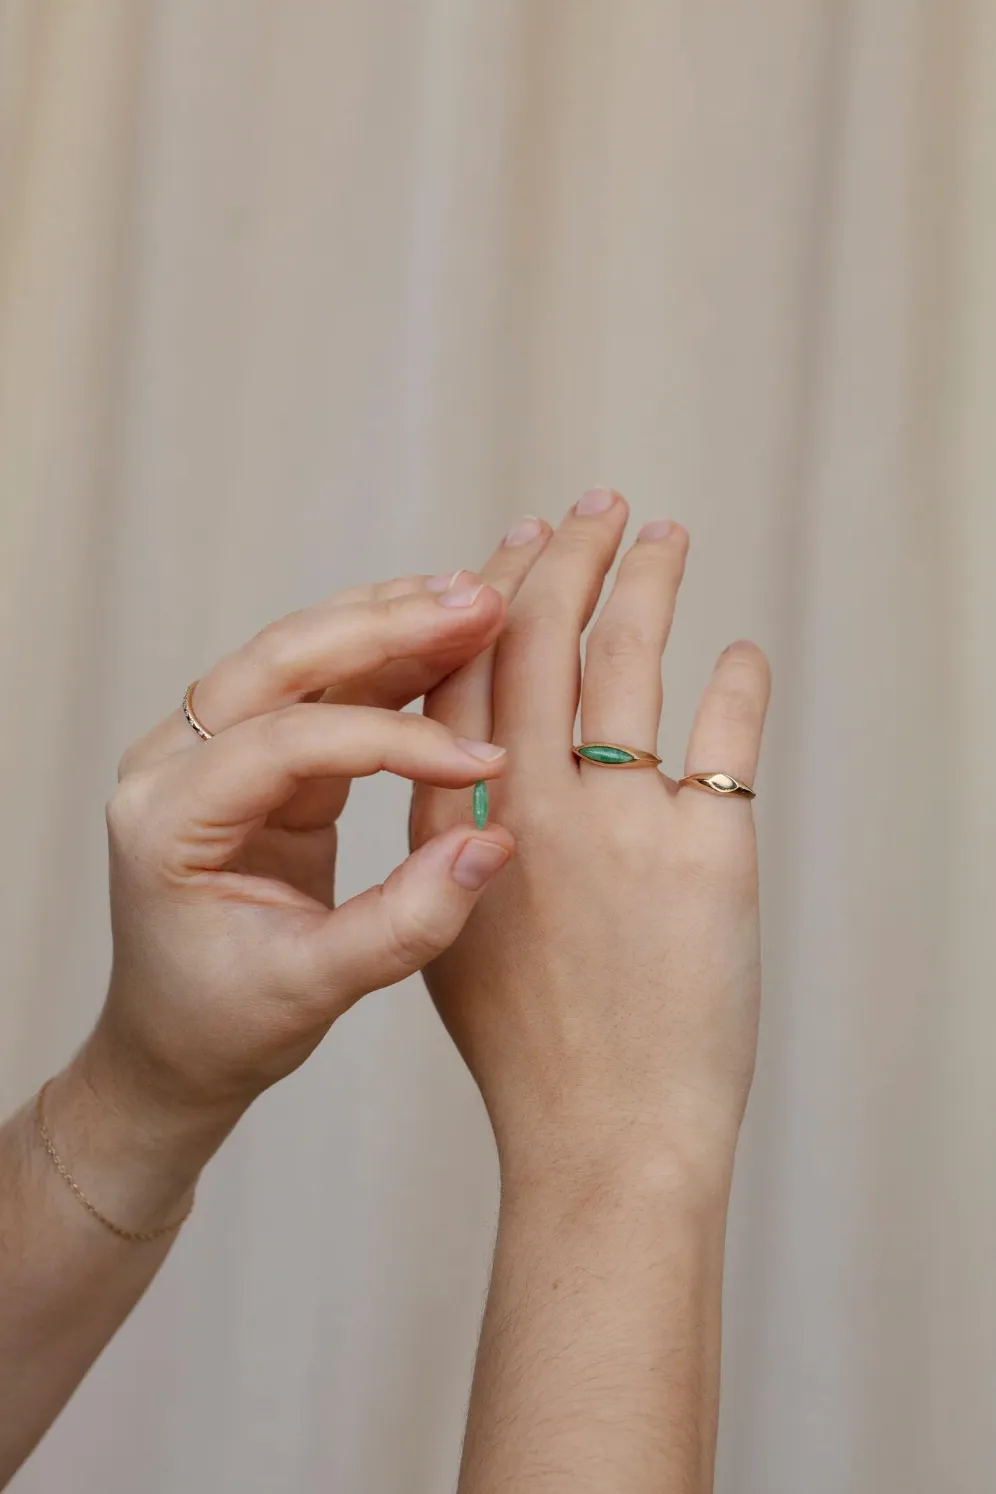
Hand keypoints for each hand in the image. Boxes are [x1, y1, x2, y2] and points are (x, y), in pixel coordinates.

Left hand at [86, 523, 551, 1138]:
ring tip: (480, 600)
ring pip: (303, 655)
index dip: (390, 740)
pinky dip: (390, 658)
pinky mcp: (261, 753)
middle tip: (481, 603)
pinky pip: (327, 688)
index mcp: (168, 819)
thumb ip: (404, 923)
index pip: (283, 742)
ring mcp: (214, 748)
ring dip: (391, 623)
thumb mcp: (315, 989)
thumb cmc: (226, 1023)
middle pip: (278, 661)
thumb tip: (493, 842)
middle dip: (384, 627)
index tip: (483, 760)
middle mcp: (176, 762)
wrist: (177, 1041)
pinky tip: (449, 635)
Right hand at [413, 490, 770, 1187]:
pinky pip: (726, 736)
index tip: (518, 544)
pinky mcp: (711, 851)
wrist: (606, 1135)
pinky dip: (737, 683)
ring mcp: (624, 822)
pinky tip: (741, 653)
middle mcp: (537, 804)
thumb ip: (454, 837)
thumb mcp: (449, 931)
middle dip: (574, 557)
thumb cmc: (526, 1046)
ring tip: (666, 536)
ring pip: (633, 661)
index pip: (471, 670)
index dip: (496, 594)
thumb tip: (478, 756)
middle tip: (599, 504)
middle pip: (549, 640)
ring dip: (651, 584)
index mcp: (462, 823)